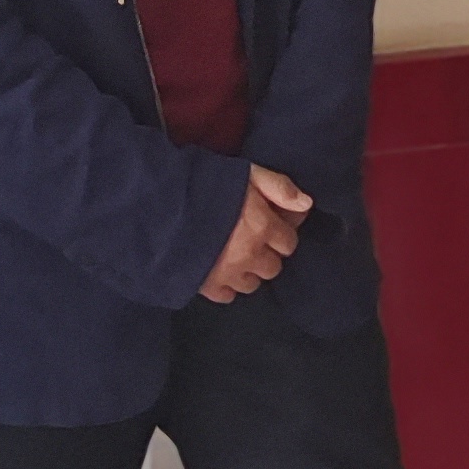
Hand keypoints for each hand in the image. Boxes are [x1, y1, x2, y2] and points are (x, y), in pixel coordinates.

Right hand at [199, 166, 312, 301]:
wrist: (161, 204)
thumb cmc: (206, 183)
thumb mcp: (247, 173)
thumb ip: (279, 187)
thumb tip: (307, 204)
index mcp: (262, 227)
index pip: (288, 243)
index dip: (280, 233)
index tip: (269, 226)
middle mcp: (250, 255)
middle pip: (273, 267)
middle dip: (266, 254)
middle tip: (251, 240)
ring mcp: (228, 273)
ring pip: (252, 284)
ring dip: (248, 271)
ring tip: (234, 255)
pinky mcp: (206, 286)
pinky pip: (227, 295)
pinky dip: (226, 284)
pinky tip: (218, 268)